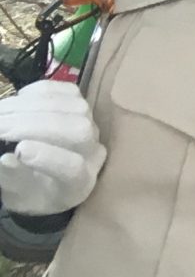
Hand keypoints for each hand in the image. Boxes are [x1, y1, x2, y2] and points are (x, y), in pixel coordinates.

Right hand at [0, 80, 103, 217]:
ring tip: (2, 111)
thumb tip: (6, 158)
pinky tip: (19, 97)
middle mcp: (93, 153)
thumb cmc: (30, 193)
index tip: (18, 150)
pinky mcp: (84, 108)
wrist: (48, 181)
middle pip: (77, 131)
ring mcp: (93, 127)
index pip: (73, 168)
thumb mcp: (16, 195)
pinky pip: (71, 91)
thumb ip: (12, 179)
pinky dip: (44, 90)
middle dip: (33, 124)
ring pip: (75, 107)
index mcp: (78, 185)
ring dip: (34, 105)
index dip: (48, 157)